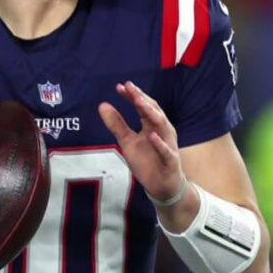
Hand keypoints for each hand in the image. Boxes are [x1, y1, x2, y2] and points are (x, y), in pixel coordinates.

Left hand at [98, 82, 184, 201]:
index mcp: (151, 125)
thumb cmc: (147, 161)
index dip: (133, 96)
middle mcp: (162, 130)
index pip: (143, 106)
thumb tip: (102, 105)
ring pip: (162, 125)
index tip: (120, 87)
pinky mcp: (171, 160)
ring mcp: (168, 144)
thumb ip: (116, 124)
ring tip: (139, 102)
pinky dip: (160, 143)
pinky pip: (166, 151)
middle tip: (130, 87)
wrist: (161, 186)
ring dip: (151, 113)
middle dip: (141, 98)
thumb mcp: (127, 142)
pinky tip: (151, 136)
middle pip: (153, 110)